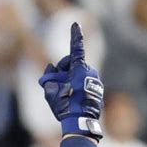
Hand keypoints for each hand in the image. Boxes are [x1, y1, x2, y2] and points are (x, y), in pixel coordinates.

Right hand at [38, 23, 103, 137]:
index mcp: (79, 69)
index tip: (76, 24)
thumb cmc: (65, 105)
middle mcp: (89, 72)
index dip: (75, 36)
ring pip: (78, 75)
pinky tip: (72, 99)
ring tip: (64, 94)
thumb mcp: (50, 91)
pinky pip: (84, 84)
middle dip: (63, 70)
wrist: (81, 121)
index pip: (76, 49)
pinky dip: (76, 87)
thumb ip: (49, 76)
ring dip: (69, 80)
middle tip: (56, 81)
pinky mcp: (98, 89)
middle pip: (72, 64)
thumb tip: (51, 69)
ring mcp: (95, 81)